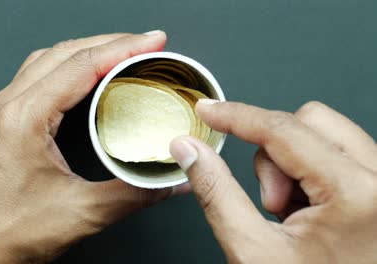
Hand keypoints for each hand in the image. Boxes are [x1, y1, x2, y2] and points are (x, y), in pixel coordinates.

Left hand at [0, 31, 185, 263]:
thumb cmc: (7, 234)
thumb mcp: (81, 214)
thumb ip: (133, 193)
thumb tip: (169, 181)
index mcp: (23, 119)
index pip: (81, 66)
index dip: (123, 48)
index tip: (152, 41)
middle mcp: (5, 107)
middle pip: (63, 54)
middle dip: (108, 42)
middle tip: (144, 44)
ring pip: (45, 62)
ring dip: (84, 52)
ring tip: (117, 53)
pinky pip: (32, 78)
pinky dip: (63, 69)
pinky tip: (80, 78)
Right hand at [170, 100, 376, 262]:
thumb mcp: (253, 251)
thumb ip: (215, 191)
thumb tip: (189, 150)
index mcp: (357, 193)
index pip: (281, 130)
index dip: (235, 116)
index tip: (208, 111)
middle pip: (309, 122)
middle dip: (273, 155)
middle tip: (270, 204)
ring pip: (323, 135)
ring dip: (291, 167)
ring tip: (289, 217)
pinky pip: (337, 154)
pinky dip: (310, 175)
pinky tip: (308, 216)